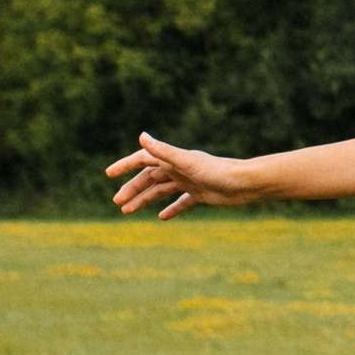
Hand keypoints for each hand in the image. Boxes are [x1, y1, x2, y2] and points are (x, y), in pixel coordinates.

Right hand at [106, 133, 254, 220]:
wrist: (245, 184)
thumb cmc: (217, 171)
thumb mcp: (187, 162)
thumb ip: (164, 151)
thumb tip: (142, 136)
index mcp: (174, 159)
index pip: (144, 159)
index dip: (126, 165)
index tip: (109, 174)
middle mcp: (180, 168)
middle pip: (150, 178)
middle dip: (132, 189)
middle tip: (118, 203)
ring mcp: (190, 181)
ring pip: (161, 190)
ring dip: (145, 199)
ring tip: (128, 212)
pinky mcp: (201, 194)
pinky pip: (181, 202)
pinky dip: (171, 209)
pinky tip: (161, 218)